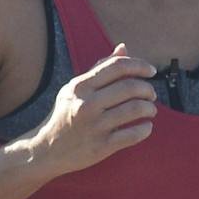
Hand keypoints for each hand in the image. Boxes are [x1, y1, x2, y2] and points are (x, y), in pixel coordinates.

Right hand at [25, 46, 157, 176]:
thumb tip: (123, 48)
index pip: (118, 66)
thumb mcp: (75, 89)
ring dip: (149, 108)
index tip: (151, 71)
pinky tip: (145, 127)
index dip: (140, 65)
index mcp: (81, 86)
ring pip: (135, 109)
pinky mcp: (101, 147)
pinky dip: (145, 129)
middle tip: (151, 95)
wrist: (47, 150)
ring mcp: (95, 126)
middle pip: (130, 87)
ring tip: (150, 110)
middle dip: (148, 89)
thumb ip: (100, 68)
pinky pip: (133, 135)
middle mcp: (87, 104)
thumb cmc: (64, 116)